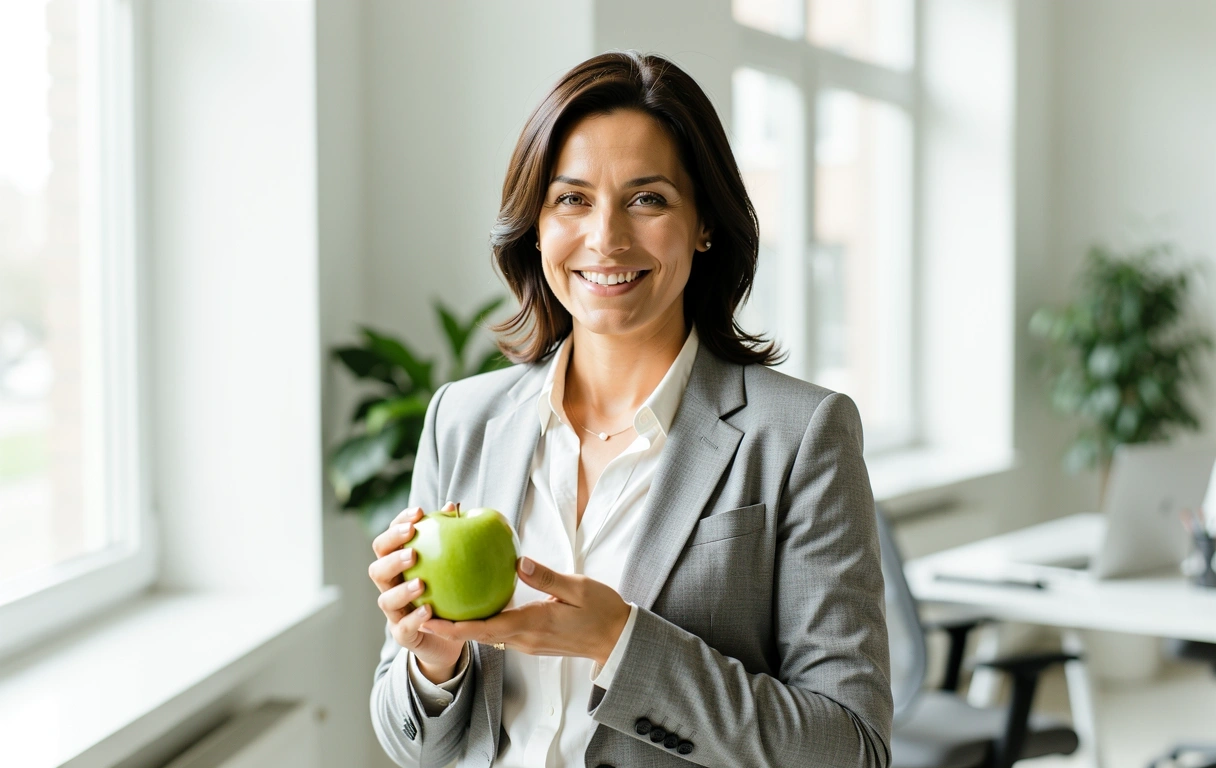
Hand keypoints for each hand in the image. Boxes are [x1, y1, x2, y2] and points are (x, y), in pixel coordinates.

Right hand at [369, 502, 464, 682]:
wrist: (447, 636)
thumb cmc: (446, 592)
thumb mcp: (449, 564)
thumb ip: (449, 537)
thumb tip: (454, 506)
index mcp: (396, 566)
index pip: (387, 542)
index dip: (397, 525)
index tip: (419, 513)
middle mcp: (390, 587)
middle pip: (377, 568)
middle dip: (392, 556)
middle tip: (413, 550)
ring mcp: (394, 612)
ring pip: (385, 599)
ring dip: (401, 590)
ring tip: (421, 583)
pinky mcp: (403, 634)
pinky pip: (404, 627)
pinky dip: (414, 618)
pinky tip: (429, 610)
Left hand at [421, 557, 630, 666]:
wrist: (619, 640)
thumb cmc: (603, 612)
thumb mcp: (578, 588)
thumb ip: (546, 576)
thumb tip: (518, 561)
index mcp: (532, 624)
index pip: (483, 628)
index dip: (451, 627)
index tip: (425, 618)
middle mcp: (524, 638)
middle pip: (477, 634)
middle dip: (447, 626)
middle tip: (419, 609)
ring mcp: (528, 642)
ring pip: (487, 634)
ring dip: (463, 625)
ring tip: (439, 606)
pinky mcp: (533, 640)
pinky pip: (500, 632)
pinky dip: (482, 621)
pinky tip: (474, 604)